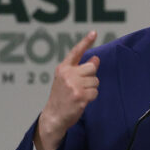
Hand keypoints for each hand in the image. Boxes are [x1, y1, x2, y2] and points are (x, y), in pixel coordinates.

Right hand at [34, 31, 98, 149]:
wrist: (54, 116)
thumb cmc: (61, 98)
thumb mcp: (66, 80)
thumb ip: (80, 69)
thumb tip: (96, 59)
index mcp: (63, 69)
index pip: (76, 52)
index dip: (86, 42)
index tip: (94, 32)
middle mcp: (67, 74)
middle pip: (91, 68)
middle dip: (90, 77)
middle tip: (81, 86)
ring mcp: (74, 85)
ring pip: (95, 81)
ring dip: (91, 89)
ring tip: (79, 95)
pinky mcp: (80, 96)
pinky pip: (95, 92)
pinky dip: (91, 97)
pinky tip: (82, 101)